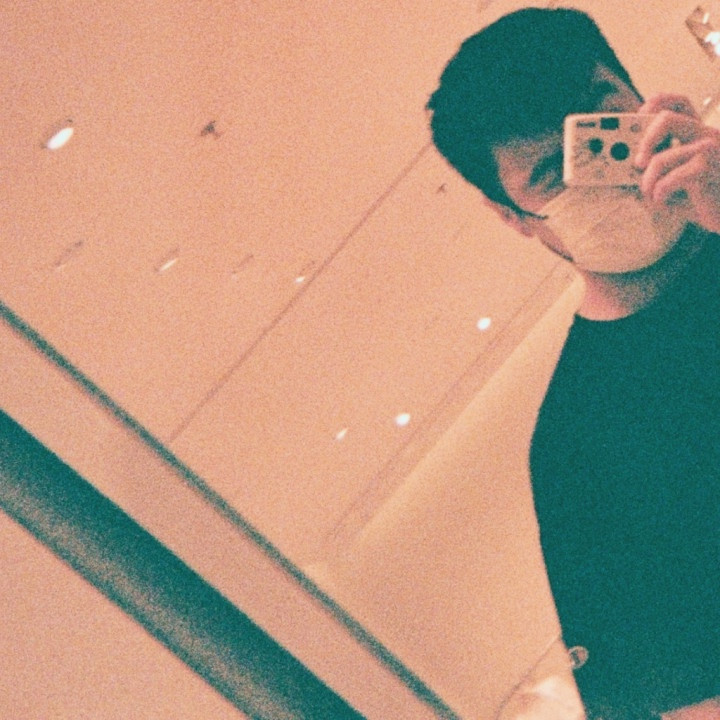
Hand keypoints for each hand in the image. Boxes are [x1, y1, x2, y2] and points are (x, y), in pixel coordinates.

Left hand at [634, 93, 719, 233]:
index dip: (656, 103)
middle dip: (644, 141)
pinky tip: (663, 201)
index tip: (638, 116)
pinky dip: (658, 194)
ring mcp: (709, 149)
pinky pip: (667, 179)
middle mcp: (706, 135)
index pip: (679, 103)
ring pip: (659, 159)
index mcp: (699, 134)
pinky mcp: (707, 167)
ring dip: (647, 182)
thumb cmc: (705, 200)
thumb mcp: (677, 181)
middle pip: (666, 119)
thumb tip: (628, 167)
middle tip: (638, 163)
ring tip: (651, 195)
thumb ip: (658, 169)